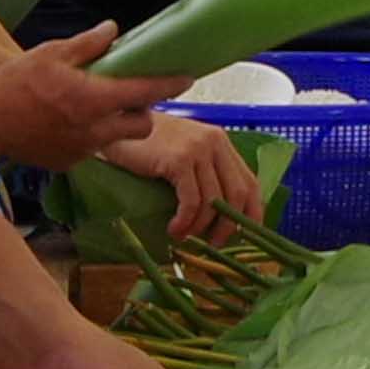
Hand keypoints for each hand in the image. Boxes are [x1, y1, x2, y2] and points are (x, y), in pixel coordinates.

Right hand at [0, 20, 183, 170]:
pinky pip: (93, 149)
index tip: (187, 77)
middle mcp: (93, 129)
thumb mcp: (50, 53)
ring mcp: (81, 150)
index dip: (170, 84)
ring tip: (99, 107)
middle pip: (142, 124)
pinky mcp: (67, 163)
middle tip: (131, 94)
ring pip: (119, 139)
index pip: (145, 92)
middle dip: (144, 110)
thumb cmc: (13, 82)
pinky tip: (70, 122)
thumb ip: (87, 44)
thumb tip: (114, 31)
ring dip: (119, 124)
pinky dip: (91, 135)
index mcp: (92, 98)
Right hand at [104, 111, 264, 240]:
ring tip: (184, 237)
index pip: (251, 182)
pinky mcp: (178, 159)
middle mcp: (214, 142)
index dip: (252, 212)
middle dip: (228, 226)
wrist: (116, 124)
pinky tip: (174, 229)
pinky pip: (191, 201)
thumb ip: (205, 172)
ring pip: (213, 201)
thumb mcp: (184, 153)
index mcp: (220, 142)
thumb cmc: (147, 145)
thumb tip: (221, 216)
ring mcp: (197, 149)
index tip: (246, 235)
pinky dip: (185, 221)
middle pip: (238, 194)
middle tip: (214, 244)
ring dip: (200, 228)